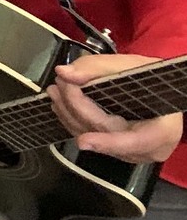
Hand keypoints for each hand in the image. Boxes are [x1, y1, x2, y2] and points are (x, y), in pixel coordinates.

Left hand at [49, 54, 183, 163]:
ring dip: (68, 113)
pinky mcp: (117, 150)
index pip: (134, 142)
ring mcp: (131, 153)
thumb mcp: (132, 66)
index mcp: (162, 132)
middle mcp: (147, 149)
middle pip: (104, 133)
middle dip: (76, 108)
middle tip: (59, 84)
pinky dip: (72, 120)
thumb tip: (65, 73)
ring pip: (93, 137)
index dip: (108, 143)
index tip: (84, 141)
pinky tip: (61, 104)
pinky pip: (91, 137)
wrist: (163, 93)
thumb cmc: (152, 80)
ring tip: (55, 91)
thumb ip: (97, 68)